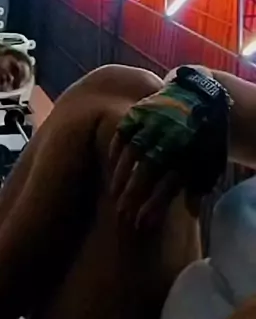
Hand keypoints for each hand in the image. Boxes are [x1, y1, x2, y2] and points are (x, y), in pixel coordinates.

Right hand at [108, 75, 228, 228]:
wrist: (200, 96)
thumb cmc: (203, 136)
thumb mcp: (208, 161)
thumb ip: (198, 186)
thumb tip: (191, 212)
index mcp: (185, 154)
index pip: (167, 186)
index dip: (153, 205)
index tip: (141, 222)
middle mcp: (166, 140)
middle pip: (145, 172)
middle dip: (132, 194)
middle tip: (122, 212)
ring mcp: (151, 125)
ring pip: (131, 153)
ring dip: (121, 174)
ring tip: (114, 192)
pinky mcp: (141, 111)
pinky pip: (123, 131)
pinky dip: (115, 148)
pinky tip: (111, 163)